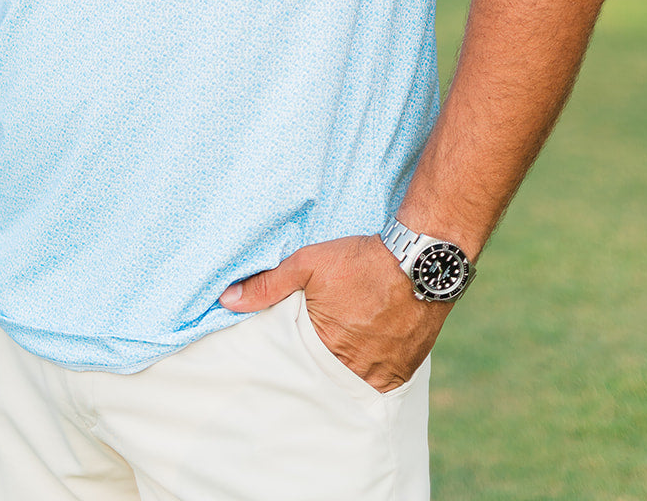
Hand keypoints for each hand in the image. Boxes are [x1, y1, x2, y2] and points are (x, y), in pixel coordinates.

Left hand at [219, 233, 450, 391]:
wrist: (420, 260)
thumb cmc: (361, 261)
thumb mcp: (307, 264)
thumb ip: (267, 285)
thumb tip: (226, 300)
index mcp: (325, 347)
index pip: (297, 370)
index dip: (290, 365)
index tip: (282, 364)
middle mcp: (355, 369)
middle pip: (326, 381)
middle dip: (317, 374)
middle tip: (312, 362)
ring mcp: (383, 373)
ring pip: (354, 385)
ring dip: (345, 375)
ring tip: (339, 360)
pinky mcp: (406, 370)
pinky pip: (382, 384)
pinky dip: (372, 375)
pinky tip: (365, 358)